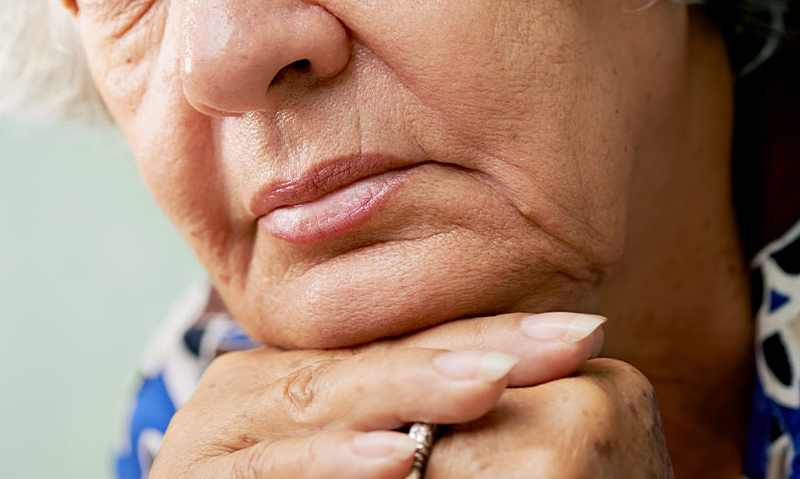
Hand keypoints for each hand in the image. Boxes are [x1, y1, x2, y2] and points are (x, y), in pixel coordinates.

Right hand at [148, 312, 673, 477]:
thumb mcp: (362, 458)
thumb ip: (410, 426)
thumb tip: (510, 387)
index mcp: (292, 376)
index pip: (403, 342)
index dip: (492, 334)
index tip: (584, 333)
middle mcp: (248, 392)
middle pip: (374, 362)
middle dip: (473, 351)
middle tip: (565, 342)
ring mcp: (215, 437)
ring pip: (323, 403)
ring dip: (408, 393)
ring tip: (488, 384)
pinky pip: (272, 472)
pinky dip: (333, 465)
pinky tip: (393, 458)